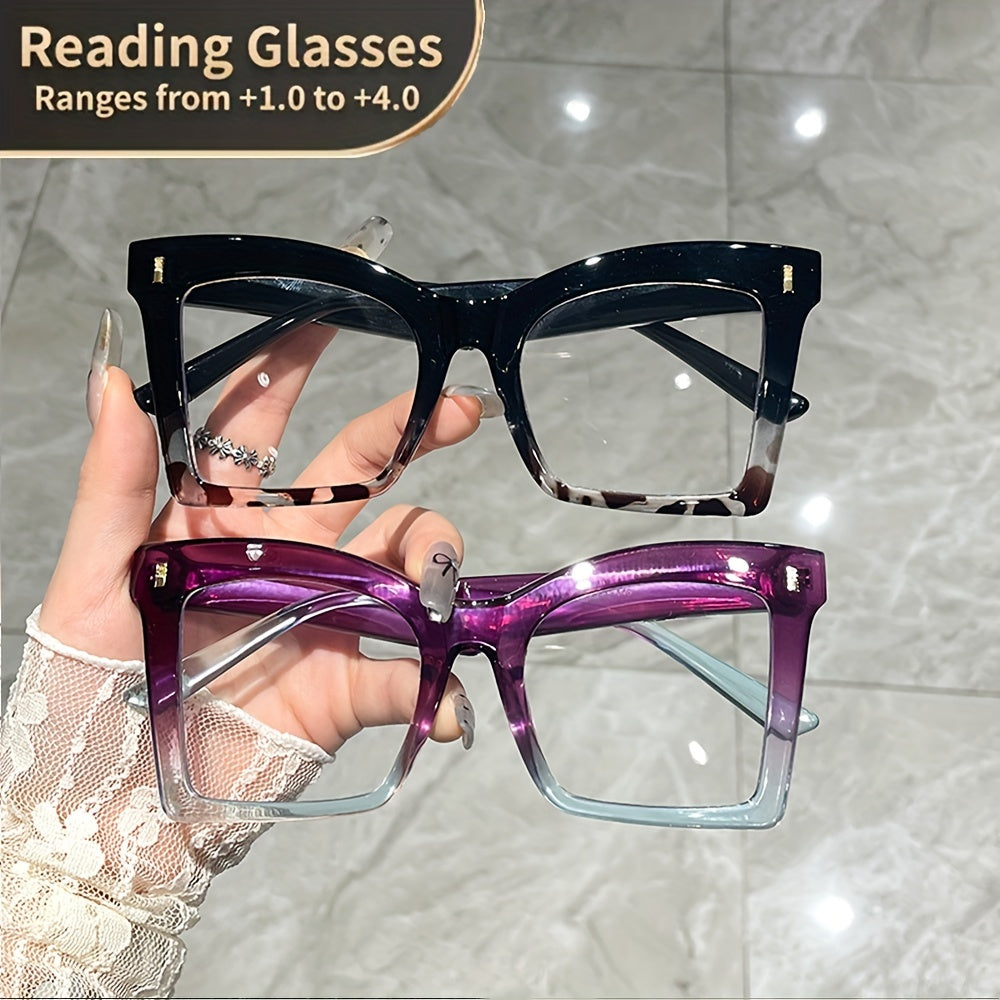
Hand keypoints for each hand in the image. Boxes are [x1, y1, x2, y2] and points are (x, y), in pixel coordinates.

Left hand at [39, 317, 489, 754]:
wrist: (110, 812)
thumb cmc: (84, 692)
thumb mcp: (89, 581)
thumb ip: (112, 484)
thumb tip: (113, 378)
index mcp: (215, 521)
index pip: (257, 426)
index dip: (291, 370)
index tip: (330, 318)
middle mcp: (282, 556)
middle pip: (359, 476)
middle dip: (412, 433)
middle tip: (463, 409)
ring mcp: (325, 616)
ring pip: (405, 561)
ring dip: (432, 560)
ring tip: (431, 583)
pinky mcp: (347, 688)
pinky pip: (409, 677)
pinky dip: (436, 691)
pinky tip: (445, 708)